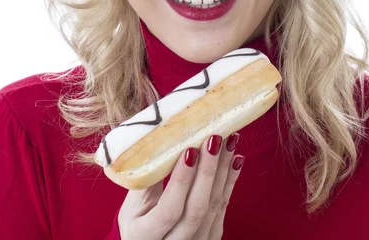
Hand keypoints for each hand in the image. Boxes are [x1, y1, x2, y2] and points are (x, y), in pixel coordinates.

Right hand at [118, 133, 243, 239]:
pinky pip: (223, 208)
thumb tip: (164, 142)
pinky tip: (235, 159)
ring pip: (214, 207)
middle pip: (197, 210)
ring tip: (229, 141)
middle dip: (208, 171)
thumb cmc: (137, 222)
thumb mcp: (132, 205)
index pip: (169, 210)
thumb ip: (147, 180)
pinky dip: (230, 181)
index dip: (181, 181)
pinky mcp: (211, 239)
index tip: (189, 151)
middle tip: (214, 139)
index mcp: (144, 236)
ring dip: (223, 171)